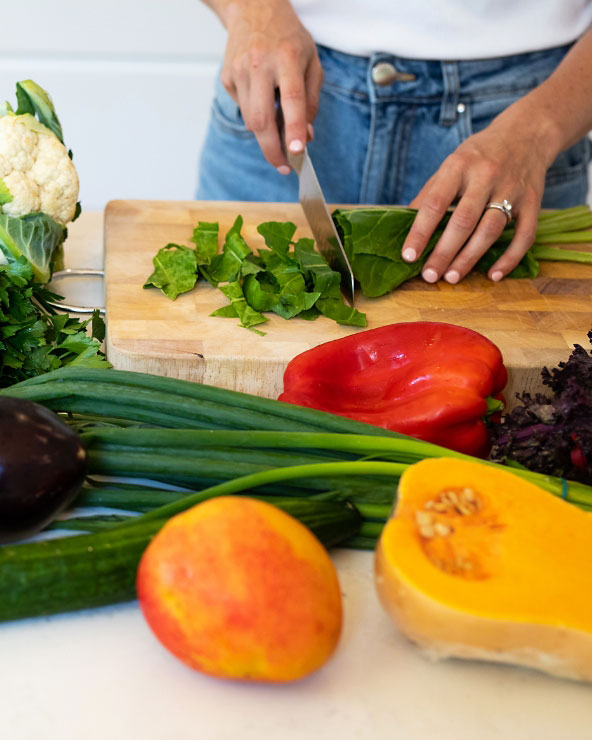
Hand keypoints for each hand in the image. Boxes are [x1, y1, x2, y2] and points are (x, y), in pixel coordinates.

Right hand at [220, 0, 322, 171]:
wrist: (254, 8)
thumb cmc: (288, 38)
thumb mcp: (311, 62)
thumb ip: (312, 100)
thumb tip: (306, 136)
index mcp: (287, 57)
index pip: (292, 100)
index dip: (294, 129)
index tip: (296, 152)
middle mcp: (260, 64)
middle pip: (262, 120)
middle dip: (272, 149)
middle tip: (284, 167)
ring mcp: (239, 71)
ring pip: (251, 120)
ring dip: (265, 135)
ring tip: (279, 134)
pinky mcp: (227, 77)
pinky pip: (243, 109)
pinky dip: (255, 114)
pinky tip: (262, 98)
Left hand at [401, 100, 557, 283]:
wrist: (527, 133)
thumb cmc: (480, 155)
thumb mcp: (451, 164)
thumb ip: (430, 193)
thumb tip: (405, 225)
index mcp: (459, 165)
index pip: (436, 203)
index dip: (420, 232)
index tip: (408, 256)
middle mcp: (486, 176)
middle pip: (463, 221)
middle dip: (444, 252)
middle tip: (429, 275)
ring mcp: (512, 190)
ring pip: (490, 230)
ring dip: (470, 258)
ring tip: (452, 277)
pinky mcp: (533, 203)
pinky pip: (524, 235)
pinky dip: (510, 258)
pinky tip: (493, 276)